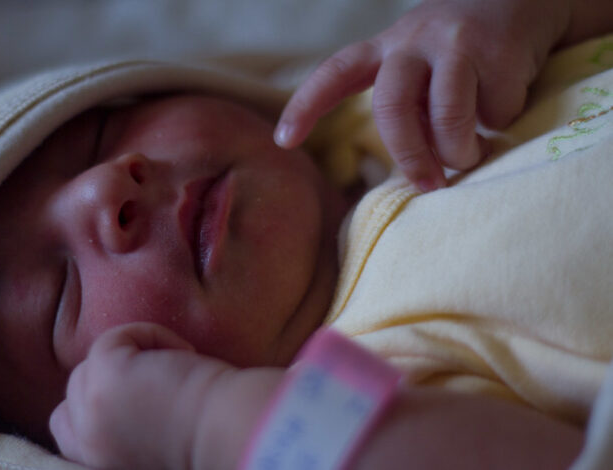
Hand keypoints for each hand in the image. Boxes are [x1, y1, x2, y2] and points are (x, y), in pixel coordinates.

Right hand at [49, 322, 233, 468]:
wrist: (234, 433)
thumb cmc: (210, 441)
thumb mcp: (151, 445)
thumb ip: (124, 431)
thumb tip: (124, 393)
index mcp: (98, 466)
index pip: (69, 431)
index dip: (96, 406)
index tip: (136, 397)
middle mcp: (88, 448)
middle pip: (74, 394)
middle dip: (106, 379)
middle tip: (155, 381)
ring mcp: (93, 413)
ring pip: (91, 365)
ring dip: (134, 358)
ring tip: (176, 370)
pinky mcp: (106, 377)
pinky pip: (113, 338)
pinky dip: (150, 335)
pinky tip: (183, 355)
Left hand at [275, 0, 571, 190]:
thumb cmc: (461, 50)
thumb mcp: (420, 67)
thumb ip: (409, 107)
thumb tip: (416, 167)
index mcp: (385, 47)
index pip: (334, 73)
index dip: (305, 106)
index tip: (283, 141)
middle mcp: (413, 40)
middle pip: (391, 106)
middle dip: (407, 154)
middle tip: (427, 185)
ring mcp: (455, 43)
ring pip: (446, 115)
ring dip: (459, 150)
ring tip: (470, 156)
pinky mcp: (498, 52)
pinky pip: (494, 110)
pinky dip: (500, 123)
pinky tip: (503, 109)